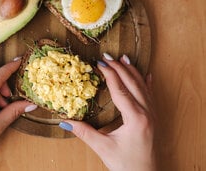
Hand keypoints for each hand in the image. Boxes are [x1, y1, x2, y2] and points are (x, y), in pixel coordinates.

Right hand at [59, 53, 155, 170]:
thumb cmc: (127, 165)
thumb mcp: (103, 148)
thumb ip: (84, 133)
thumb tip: (64, 122)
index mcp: (135, 118)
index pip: (120, 90)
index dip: (110, 74)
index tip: (100, 63)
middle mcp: (147, 113)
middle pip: (133, 83)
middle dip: (120, 68)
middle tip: (107, 56)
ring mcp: (152, 115)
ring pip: (143, 87)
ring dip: (133, 71)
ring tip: (124, 58)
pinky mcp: (153, 119)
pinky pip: (151, 96)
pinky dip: (147, 82)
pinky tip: (147, 74)